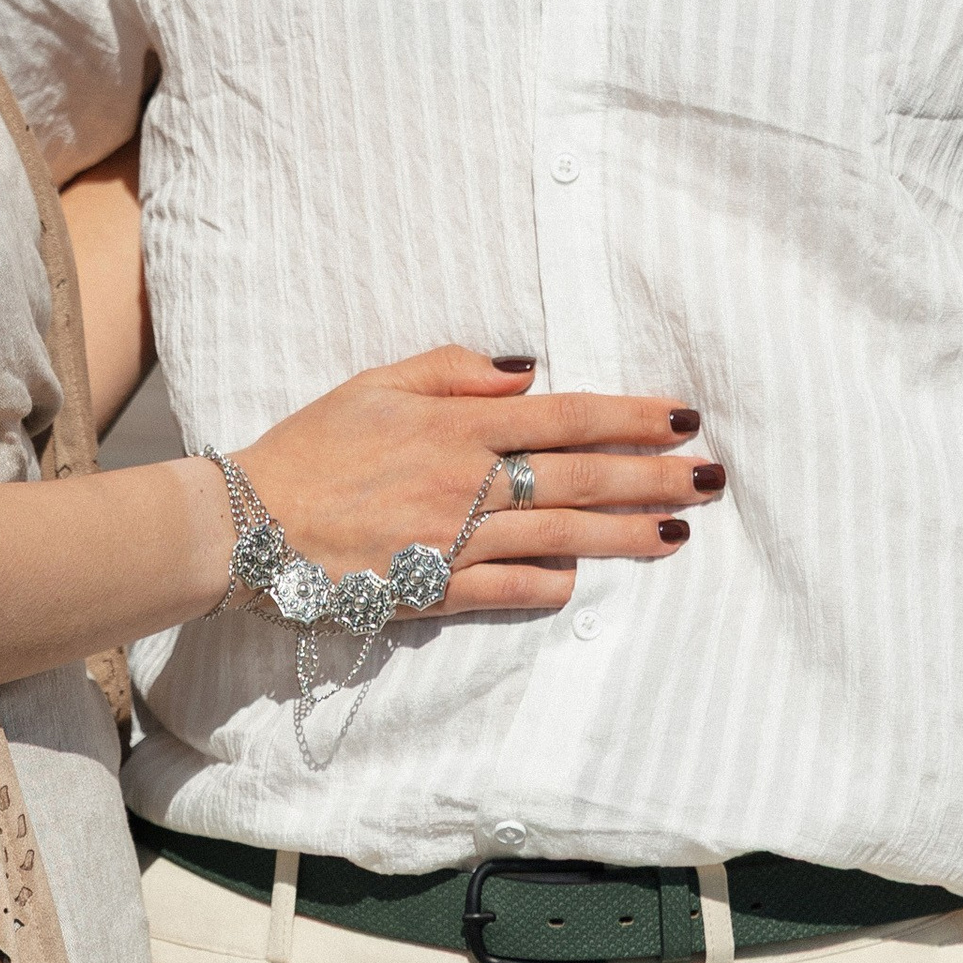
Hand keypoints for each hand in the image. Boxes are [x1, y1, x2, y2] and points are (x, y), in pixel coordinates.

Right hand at [232, 347, 720, 616]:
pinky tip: (583, 581)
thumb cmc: (311, 444)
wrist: (250, 521)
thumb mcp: (376, 383)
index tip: (682, 417)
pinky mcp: (434, 591)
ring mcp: (455, 541)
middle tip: (711, 478)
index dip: (630, 416)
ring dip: (627, 535)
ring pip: (562, 536)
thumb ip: (453, 371)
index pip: (566, 417)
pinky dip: (551, 586)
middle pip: (581, 478)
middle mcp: (467, 483)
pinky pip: (510, 591)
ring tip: (679, 532)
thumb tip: (526, 373)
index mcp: (458, 426)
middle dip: (653, 476)